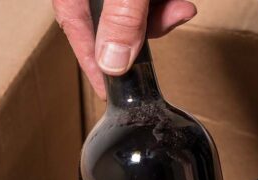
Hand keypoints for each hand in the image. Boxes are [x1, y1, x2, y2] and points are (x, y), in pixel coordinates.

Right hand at [53, 0, 196, 98]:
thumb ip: (121, 19)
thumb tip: (113, 62)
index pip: (75, 28)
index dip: (91, 63)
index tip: (107, 92)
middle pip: (110, 22)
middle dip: (142, 33)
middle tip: (163, 34)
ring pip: (135, 11)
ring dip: (162, 17)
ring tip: (180, 11)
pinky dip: (167, 4)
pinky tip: (181, 5)